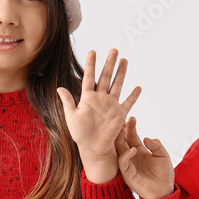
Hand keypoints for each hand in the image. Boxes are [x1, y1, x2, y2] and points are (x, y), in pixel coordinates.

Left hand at [57, 49, 140, 183]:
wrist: (93, 148)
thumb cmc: (80, 134)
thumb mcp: (71, 117)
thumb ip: (68, 102)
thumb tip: (59, 88)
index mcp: (88, 98)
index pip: (89, 77)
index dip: (91, 64)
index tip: (92, 51)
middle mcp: (100, 98)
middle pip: (106, 77)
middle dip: (109, 63)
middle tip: (114, 49)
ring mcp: (111, 105)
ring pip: (117, 85)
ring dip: (121, 73)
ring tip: (124, 60)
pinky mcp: (119, 114)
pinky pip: (128, 103)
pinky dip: (134, 96)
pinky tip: (138, 87)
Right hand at [116, 117, 173, 198]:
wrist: (164, 191)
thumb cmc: (164, 174)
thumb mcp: (163, 156)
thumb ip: (156, 146)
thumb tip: (146, 138)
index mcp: (139, 150)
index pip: (132, 136)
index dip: (131, 127)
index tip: (132, 118)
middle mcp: (132, 156)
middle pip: (123, 141)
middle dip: (121, 131)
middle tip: (121, 120)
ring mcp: (128, 165)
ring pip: (119, 150)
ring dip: (119, 140)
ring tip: (122, 130)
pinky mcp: (127, 174)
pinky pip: (123, 163)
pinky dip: (126, 155)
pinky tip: (133, 149)